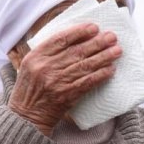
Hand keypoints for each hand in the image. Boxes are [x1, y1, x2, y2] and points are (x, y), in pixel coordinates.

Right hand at [7, 23, 121, 134]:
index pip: (60, 39)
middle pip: (76, 51)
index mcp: (35, 57)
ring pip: (84, 66)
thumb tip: (75, 38)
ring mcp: (56, 82)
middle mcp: (45, 68)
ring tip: (117, 51)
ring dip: (103, 57)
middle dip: (97, 43)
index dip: (79, 32)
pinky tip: (110, 70)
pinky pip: (87, 83)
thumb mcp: (29, 65)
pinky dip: (100, 75)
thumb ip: (46, 52)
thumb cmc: (29, 88)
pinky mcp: (66, 96)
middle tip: (112, 36)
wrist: (26, 116)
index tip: (94, 27)